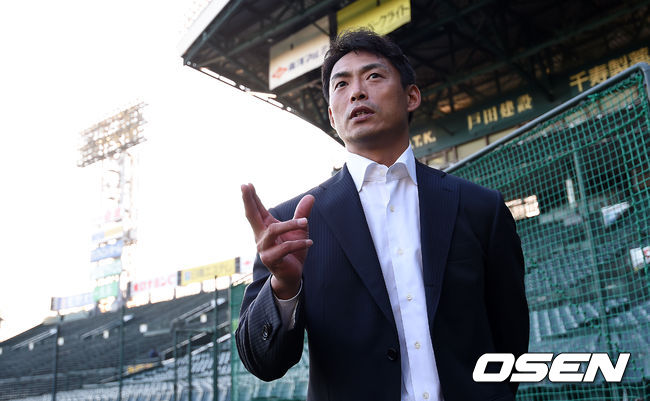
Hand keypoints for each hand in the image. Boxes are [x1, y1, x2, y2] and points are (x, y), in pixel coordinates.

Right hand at [241, 183, 314, 298]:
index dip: (251, 197)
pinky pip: (285, 248)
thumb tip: (310, 196)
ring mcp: (264, 248)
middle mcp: (261, 237)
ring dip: (290, 225)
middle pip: (251, 215)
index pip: (256, 210)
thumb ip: (302, 213)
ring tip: (305, 222)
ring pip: (273, 230)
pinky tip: (310, 242)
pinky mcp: (271, 259)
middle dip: (248, 200)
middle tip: (245, 186)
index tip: (246, 184)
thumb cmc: (292, 251)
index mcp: (265, 228)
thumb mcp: (299, 230)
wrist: (291, 275)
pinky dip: (298, 244)